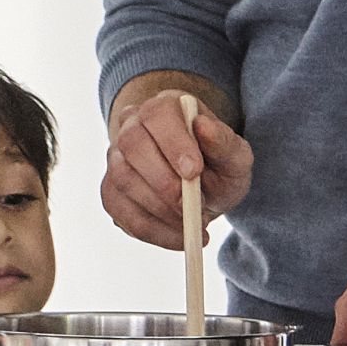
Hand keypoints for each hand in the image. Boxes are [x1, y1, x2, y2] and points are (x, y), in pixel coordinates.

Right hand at [102, 86, 253, 250]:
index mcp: (164, 107)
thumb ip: (224, 143)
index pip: (157, 115)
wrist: (203, 187)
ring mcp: (116, 157)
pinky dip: (152, 231)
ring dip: (159, 210)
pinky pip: (120, 211)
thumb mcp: (235, 156)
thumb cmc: (219, 167)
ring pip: (122, 179)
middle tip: (193, 210)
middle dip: (164, 182)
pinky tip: (179, 238)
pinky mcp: (110, 190)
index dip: (172, 142)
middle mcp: (132, 126)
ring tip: (194, 226)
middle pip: (132, 144)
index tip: (194, 172)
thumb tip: (204, 127)